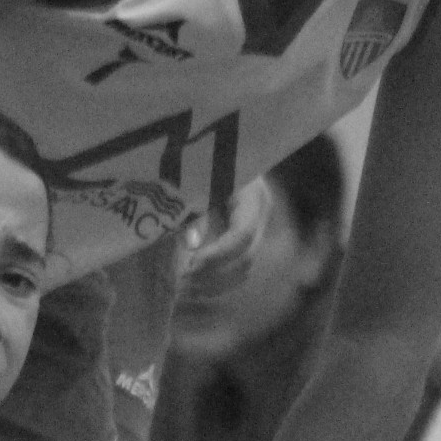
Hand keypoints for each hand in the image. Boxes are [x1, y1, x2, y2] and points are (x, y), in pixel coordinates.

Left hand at [173, 176, 268, 308]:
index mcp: (253, 197)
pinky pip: (237, 272)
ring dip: (212, 285)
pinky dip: (215, 285)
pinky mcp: (247, 241)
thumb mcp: (197, 181)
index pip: (243, 235)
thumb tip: (191, 244)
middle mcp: (261, 216)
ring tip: (181, 289)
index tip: (190, 265)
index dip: (218, 255)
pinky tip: (191, 289)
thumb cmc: (202, 163)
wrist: (219, 151)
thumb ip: (195, 210)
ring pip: (243, 270)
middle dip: (212, 275)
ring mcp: (257, 230)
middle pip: (245, 258)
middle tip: (179, 282)